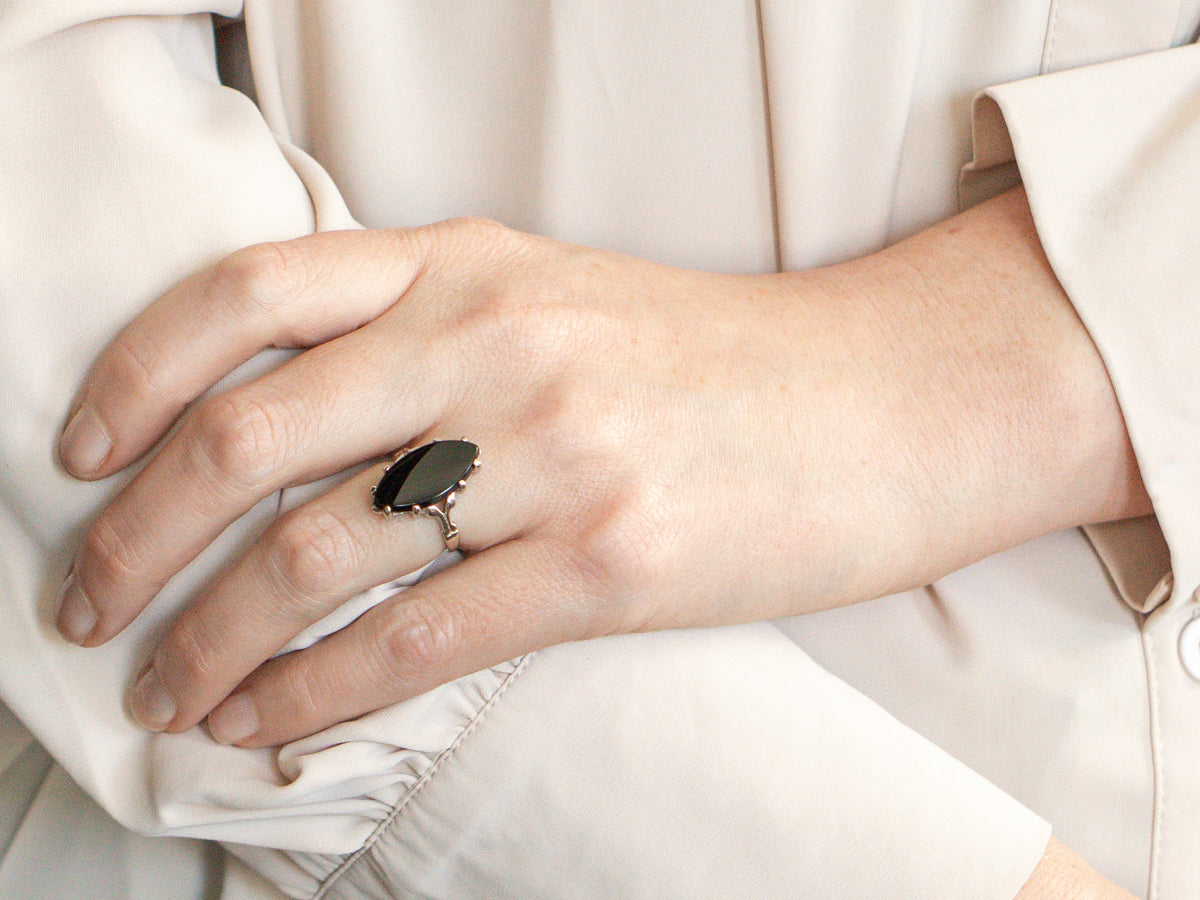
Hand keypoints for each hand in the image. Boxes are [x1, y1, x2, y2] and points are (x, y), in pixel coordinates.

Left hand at [56, 189, 1146, 746]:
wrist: (884, 402)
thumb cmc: (717, 362)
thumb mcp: (559, 298)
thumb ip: (432, 333)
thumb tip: (299, 428)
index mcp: (470, 267)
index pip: (245, 295)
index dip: (133, 377)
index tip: (79, 456)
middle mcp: (493, 343)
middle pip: (247, 441)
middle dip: (134, 538)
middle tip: (87, 604)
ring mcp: (550, 452)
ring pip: (312, 556)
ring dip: (209, 638)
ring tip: (168, 689)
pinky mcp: (607, 562)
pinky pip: (411, 641)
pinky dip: (311, 691)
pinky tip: (266, 719)